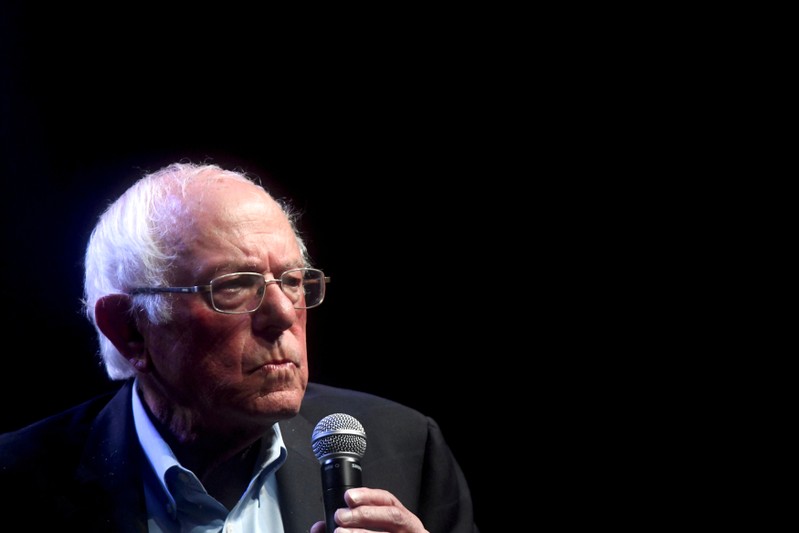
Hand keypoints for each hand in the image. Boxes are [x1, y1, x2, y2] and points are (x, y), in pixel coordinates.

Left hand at [309, 487, 428, 532]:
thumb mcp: (369, 529)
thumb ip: (344, 527)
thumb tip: (318, 526)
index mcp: (400, 520)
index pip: (387, 500)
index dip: (368, 495)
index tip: (349, 497)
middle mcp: (409, 529)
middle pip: (392, 516)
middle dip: (365, 514)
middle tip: (341, 517)